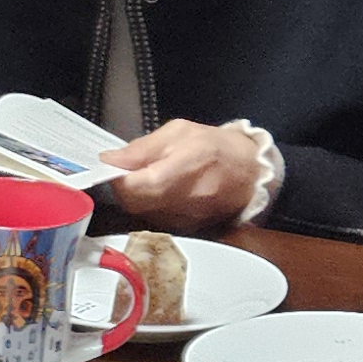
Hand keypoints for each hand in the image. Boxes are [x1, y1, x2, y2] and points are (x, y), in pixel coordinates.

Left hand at [102, 119, 266, 229]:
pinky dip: (151, 206)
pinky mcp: (189, 229)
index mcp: (184, 169)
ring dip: (137, 197)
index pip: (135, 186)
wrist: (252, 172)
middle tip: (128, 172)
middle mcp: (186, 200)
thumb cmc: (218, 147)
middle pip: (134, 204)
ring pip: (143, 213)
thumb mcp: (179, 133)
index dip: (117, 178)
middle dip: (124, 188)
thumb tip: (109, 159)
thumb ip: (142, 148)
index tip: (113, 167)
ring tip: (149, 178)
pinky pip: (156, 220)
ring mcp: (188, 219)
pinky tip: (161, 192)